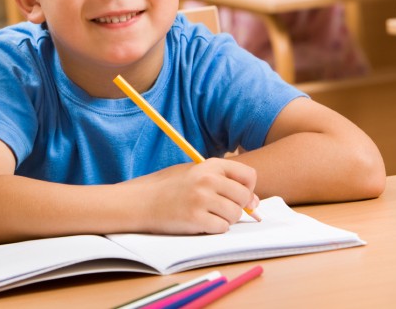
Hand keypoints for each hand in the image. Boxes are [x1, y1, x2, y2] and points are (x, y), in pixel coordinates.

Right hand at [127, 158, 257, 234]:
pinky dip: (214, 229)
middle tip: (221, 209)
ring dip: (225, 219)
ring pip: (234, 215)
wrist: (141, 201)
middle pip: (244, 197)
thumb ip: (223, 181)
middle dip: (237, 207)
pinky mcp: (196, 218)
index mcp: (209, 165)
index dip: (248, 188)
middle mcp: (208, 180)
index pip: (248, 176)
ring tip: (207, 215)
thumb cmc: (168, 188)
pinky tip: (200, 223)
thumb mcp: (194, 173)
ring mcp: (202, 199)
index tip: (239, 196)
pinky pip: (221, 228)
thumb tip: (254, 201)